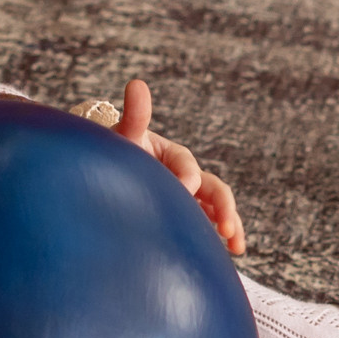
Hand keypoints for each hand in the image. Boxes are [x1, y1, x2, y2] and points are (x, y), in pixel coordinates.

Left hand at [114, 78, 245, 253]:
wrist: (102, 176)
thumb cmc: (112, 155)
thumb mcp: (123, 137)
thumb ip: (134, 115)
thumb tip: (137, 83)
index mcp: (171, 155)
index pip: (184, 164)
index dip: (187, 176)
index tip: (184, 189)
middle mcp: (185, 174)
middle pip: (212, 187)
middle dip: (222, 206)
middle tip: (224, 227)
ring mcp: (188, 198)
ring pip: (216, 208)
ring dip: (230, 224)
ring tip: (235, 246)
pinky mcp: (185, 216)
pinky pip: (208, 226)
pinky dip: (219, 238)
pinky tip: (227, 254)